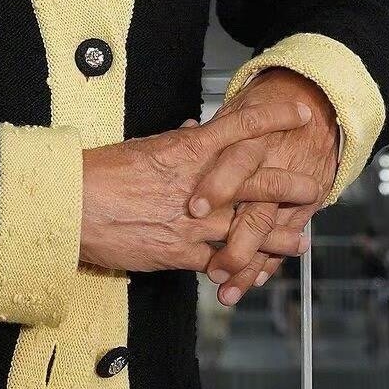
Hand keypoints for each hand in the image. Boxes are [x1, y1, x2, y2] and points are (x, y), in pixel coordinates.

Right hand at [79, 99, 323, 272]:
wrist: (73, 205)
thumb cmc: (99, 172)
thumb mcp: (142, 146)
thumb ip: (175, 142)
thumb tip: (194, 132)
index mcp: (187, 150)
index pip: (240, 127)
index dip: (274, 119)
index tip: (296, 114)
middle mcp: (199, 185)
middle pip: (259, 181)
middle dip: (292, 184)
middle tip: (315, 186)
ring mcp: (194, 222)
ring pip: (249, 229)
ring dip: (279, 236)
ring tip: (300, 241)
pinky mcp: (181, 252)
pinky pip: (221, 261)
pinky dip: (240, 269)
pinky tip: (254, 274)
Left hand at [188, 69, 338, 304]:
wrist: (316, 105)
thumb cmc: (265, 106)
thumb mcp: (236, 110)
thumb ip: (206, 133)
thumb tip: (179, 136)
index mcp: (254, 140)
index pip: (235, 164)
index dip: (217, 186)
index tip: (195, 208)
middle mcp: (274, 170)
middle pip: (257, 212)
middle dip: (237, 244)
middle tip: (215, 267)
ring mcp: (292, 193)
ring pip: (270, 236)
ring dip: (250, 265)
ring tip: (228, 287)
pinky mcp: (303, 206)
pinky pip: (285, 239)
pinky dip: (270, 261)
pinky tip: (254, 280)